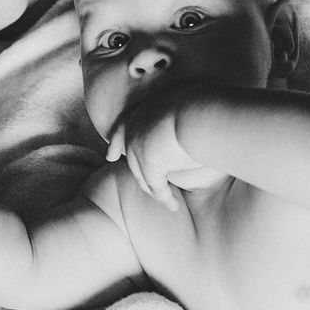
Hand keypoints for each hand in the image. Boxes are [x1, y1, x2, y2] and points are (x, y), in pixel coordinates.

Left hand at [107, 88, 223, 210]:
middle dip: (135, 170)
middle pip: (131, 156)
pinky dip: (166, 198)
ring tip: (167, 201)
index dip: (116, 144)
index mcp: (141, 113)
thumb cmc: (200, 104)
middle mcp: (134, 130)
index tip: (110, 156)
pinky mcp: (149, 166)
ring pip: (143, 175)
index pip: (123, 129)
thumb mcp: (181, 103)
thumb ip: (175, 114)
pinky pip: (157, 187)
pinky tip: (173, 206)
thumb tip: (188, 119)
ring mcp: (138, 148)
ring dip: (154, 190)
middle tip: (144, 185)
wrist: (197, 112)